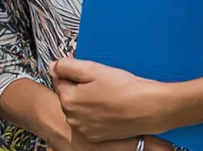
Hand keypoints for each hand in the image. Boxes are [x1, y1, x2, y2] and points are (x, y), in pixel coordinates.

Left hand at [49, 59, 166, 142]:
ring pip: (79, 107)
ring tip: (105, 92)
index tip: (81, 66)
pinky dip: (95, 111)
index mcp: (69, 100)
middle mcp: (74, 119)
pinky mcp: (98, 136)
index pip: (58, 78)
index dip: (70, 69)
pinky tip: (108, 104)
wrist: (148, 108)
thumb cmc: (123, 88)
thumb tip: (53, 65)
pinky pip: (89, 119)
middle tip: (96, 79)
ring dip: (86, 98)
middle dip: (78, 84)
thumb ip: (67, 66)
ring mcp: (86, 130)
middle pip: (68, 94)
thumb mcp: (92, 69)